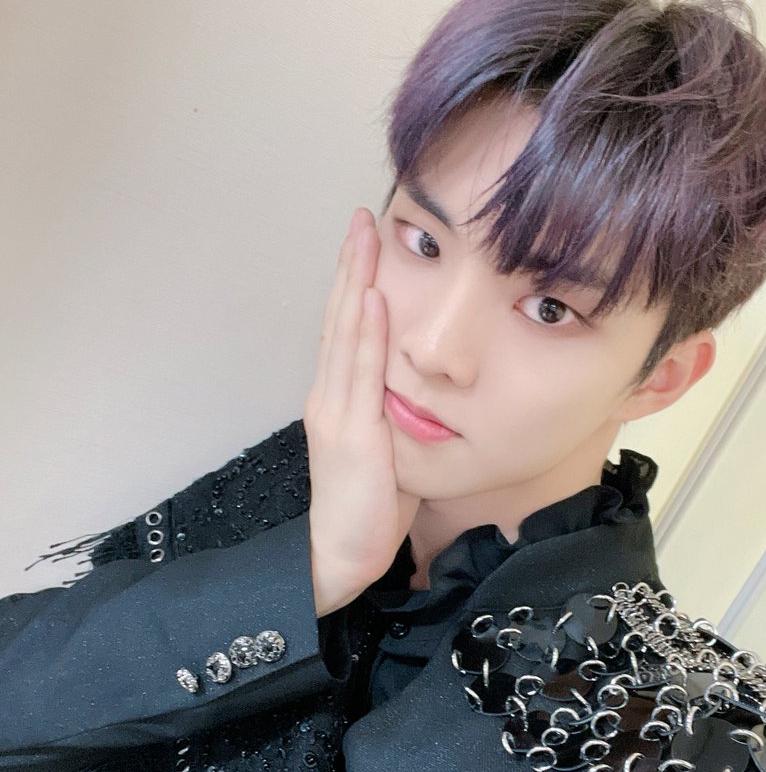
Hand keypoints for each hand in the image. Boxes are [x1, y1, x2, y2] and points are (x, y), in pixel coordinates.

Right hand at [304, 207, 421, 615]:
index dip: (354, 284)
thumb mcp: (392, 450)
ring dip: (354, 281)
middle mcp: (330, 397)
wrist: (342, 555)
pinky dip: (364, 331)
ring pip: (345, 334)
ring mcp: (335, 412)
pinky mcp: (349, 432)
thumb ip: (401, 415)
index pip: (348, 330)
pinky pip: (359, 372)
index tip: (367, 243)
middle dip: (350, 266)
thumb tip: (429, 389)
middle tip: (361, 216)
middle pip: (339, 319)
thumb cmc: (372, 508)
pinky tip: (370, 296)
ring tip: (364, 235)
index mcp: (341, 400)